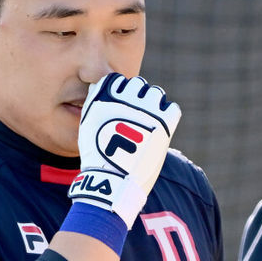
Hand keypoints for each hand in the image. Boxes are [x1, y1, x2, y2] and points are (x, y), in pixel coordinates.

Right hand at [70, 74, 181, 226]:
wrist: (111, 179)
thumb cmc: (96, 158)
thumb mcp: (88, 125)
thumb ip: (96, 104)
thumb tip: (99, 88)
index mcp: (106, 96)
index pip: (118, 80)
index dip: (120, 93)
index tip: (121, 108)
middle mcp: (127, 97)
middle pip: (139, 85)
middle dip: (139, 98)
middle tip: (138, 118)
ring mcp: (147, 109)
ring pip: (157, 93)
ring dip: (155, 104)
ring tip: (150, 123)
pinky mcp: (164, 123)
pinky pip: (172, 108)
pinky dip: (169, 115)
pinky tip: (162, 127)